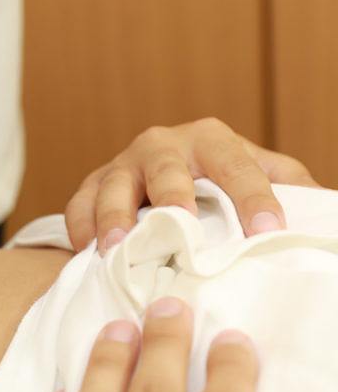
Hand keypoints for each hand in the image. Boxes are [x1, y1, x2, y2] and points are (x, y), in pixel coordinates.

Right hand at [66, 118, 318, 252]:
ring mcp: (123, 163)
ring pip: (115, 185)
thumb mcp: (264, 175)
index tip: (269, 232)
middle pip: (167, 169)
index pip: (237, 167)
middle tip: (182, 229)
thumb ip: (294, 188)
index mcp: (213, 139)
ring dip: (115, 217)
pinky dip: (80, 227)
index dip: (254, 198)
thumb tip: (332, 215)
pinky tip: (86, 252)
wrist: (169, 173)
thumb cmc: (220, 181)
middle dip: (173, 198)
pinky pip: (79, 203)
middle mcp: (164, 144)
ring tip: (117, 248)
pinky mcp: (92, 183)